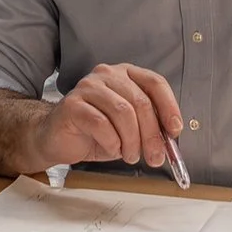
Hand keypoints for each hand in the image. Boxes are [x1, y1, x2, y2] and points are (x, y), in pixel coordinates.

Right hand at [25, 64, 182, 171]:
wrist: (56, 138)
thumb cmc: (95, 133)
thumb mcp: (130, 129)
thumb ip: (149, 128)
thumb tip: (171, 140)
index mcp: (125, 75)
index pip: (154, 83)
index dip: (169, 107)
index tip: (175, 131)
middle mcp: (107, 75)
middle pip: (140, 101)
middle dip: (152, 134)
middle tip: (156, 157)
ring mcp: (88, 87)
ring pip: (123, 112)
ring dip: (132, 141)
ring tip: (130, 155)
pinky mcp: (72, 104)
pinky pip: (101, 123)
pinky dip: (112, 142)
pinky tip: (111, 149)